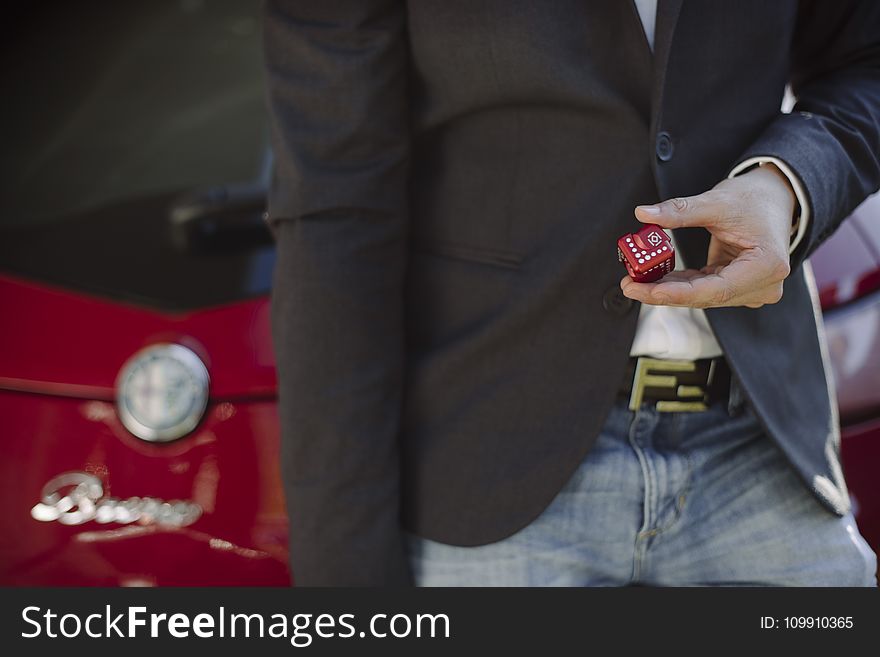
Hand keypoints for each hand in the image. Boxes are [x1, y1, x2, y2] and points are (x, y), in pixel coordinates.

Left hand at [620, 164, 795, 308]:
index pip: (715, 290)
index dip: (677, 293)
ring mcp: (753, 289)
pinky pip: (704, 289)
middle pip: (705, 297)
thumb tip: (644, 213)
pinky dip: (680, 283)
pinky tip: (655, 278)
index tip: (646, 290)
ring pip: (702, 296)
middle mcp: (763, 285)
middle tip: (629, 286)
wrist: (775, 197)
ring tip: (636, 280)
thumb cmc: (754, 198)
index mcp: (766, 266)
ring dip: (669, 289)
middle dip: (664, 293)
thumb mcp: (716, 202)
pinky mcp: (740, 286)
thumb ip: (679, 211)